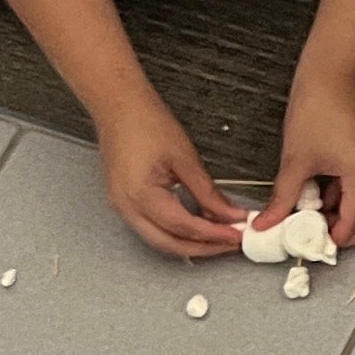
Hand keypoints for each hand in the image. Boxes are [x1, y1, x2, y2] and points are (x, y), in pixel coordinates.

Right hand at [91, 86, 249, 258]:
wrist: (119, 105)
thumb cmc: (144, 121)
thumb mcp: (185, 158)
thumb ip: (208, 192)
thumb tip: (228, 214)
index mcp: (141, 195)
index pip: (184, 227)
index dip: (214, 235)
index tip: (236, 235)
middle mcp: (127, 207)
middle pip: (170, 245)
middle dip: (203, 248)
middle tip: (230, 243)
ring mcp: (122, 207)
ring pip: (160, 240)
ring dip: (190, 243)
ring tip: (218, 236)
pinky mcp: (124, 202)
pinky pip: (152, 228)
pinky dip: (176, 232)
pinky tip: (195, 225)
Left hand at [270, 65, 354, 245]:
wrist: (332, 73)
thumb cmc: (317, 107)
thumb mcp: (295, 159)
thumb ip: (282, 197)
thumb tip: (268, 222)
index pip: (353, 222)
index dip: (335, 237)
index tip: (315, 242)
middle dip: (354, 233)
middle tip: (327, 236)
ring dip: (354, 213)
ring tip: (323, 211)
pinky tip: (329, 190)